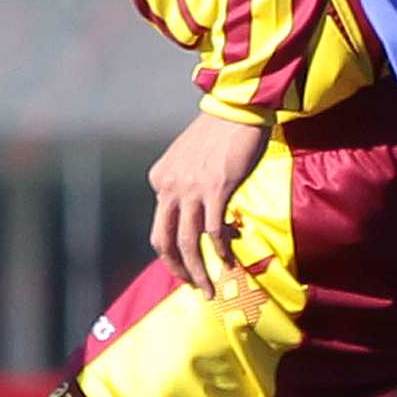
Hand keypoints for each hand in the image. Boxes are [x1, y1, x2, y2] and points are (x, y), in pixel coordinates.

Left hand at [147, 109, 270, 296]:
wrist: (236, 108)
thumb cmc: (217, 131)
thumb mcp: (187, 158)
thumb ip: (185, 184)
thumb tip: (196, 211)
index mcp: (159, 180)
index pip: (161, 226)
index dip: (175, 248)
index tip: (192, 260)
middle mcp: (169, 187)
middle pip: (164, 241)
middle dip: (177, 270)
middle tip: (192, 286)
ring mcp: (191, 189)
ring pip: (188, 243)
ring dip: (198, 271)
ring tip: (209, 288)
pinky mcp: (216, 189)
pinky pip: (214, 231)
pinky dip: (221, 251)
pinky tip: (228, 261)